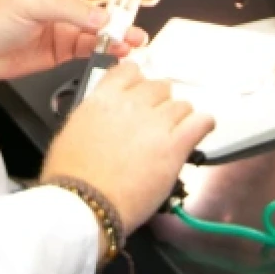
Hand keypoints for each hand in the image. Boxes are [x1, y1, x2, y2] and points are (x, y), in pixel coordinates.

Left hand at [0, 0, 159, 80]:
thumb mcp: (29, 1)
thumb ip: (69, 10)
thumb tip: (103, 19)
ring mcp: (68, 21)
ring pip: (105, 20)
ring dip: (124, 26)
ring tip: (137, 34)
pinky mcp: (64, 46)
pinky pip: (95, 45)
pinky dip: (111, 48)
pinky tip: (121, 50)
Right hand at [40, 60, 214, 233]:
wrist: (83, 203)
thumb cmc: (71, 176)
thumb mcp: (71, 131)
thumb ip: (94, 114)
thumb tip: (103, 115)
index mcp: (104, 98)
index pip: (130, 70)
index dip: (138, 81)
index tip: (139, 91)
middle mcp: (132, 104)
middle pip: (159, 86)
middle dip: (159, 101)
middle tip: (156, 119)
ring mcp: (155, 123)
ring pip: (182, 105)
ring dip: (179, 116)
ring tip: (174, 132)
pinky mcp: (174, 146)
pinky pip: (200, 123)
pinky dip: (203, 124)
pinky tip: (201, 129)